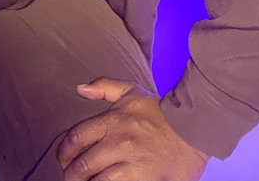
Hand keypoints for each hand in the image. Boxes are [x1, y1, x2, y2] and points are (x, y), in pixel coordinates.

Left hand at [56, 78, 207, 180]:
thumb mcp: (131, 92)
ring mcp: (132, 163)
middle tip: (70, 177)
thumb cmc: (160, 112)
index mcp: (112, 121)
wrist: (195, 128)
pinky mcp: (146, 180)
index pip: (76, 138)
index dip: (64, 152)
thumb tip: (79, 88)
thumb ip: (104, 87)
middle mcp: (118, 143)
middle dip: (71, 175)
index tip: (63, 159)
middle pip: (82, 165)